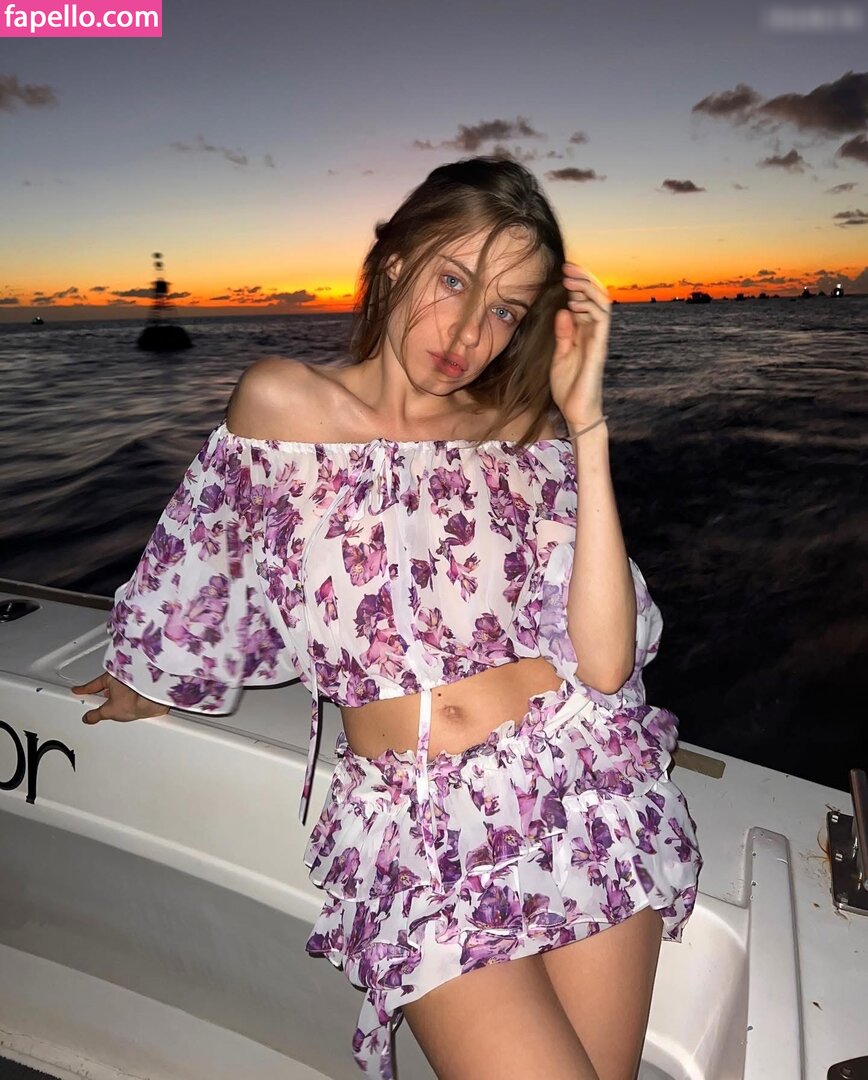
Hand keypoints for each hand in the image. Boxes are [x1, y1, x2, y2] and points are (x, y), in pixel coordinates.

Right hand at [70, 672, 170, 724]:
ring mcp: (133, 681)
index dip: (83, 689)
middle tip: (100, 702)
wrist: (155, 700)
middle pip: (108, 686)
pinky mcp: (143, 687)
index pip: (93, 685)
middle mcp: (122, 676)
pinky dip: (128, 698)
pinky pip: (130, 692)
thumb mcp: (110, 711)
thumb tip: (88, 717)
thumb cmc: (135, 699)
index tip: (77, 690)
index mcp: (110, 678)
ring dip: (118, 696)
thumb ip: (96, 714)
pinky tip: (131, 706)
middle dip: (104, 694)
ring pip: (120, 688)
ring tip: (120, 707)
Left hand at [548, 261, 611, 427]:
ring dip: (587, 288)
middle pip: (596, 297)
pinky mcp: (599, 350)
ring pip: (602, 305)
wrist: (577, 412)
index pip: (586, 301)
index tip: (563, 271)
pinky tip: (574, 303)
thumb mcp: (560, 355)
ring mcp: (598, 340)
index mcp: (585, 333)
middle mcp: (595, 333)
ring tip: (570, 280)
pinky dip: (589, 309)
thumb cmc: (569, 387)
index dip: (578, 284)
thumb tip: (564, 309)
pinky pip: (601, 322)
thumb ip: (563, 334)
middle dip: (583, 279)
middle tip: (567, 267)